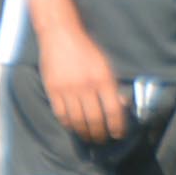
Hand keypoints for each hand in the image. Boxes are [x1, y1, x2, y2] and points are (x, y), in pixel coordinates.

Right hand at [38, 21, 132, 141]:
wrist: (60, 34)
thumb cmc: (86, 49)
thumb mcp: (105, 64)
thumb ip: (113, 86)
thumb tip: (122, 106)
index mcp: (103, 78)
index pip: (113, 110)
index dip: (117, 126)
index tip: (118, 134)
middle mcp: (86, 86)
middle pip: (95, 120)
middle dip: (100, 134)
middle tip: (102, 140)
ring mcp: (68, 89)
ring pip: (77, 120)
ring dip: (84, 133)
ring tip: (88, 137)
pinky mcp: (53, 90)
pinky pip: (61, 114)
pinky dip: (68, 124)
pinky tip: (73, 126)